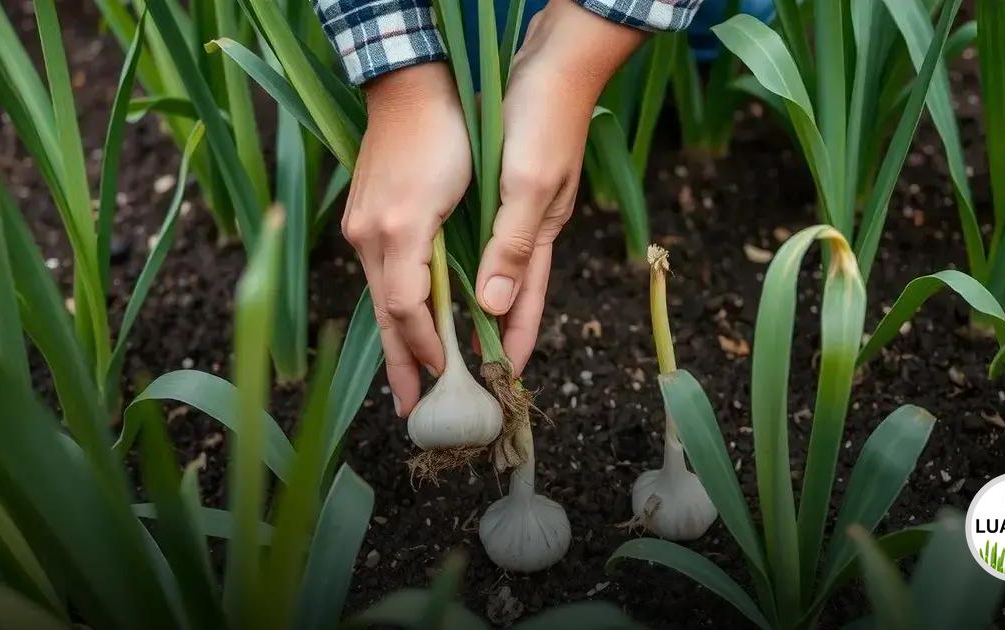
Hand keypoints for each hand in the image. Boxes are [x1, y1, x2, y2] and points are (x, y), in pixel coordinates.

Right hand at [342, 62, 470, 416]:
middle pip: (387, 317)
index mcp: (394, 236)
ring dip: (396, 340)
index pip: (409, 312)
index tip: (447, 376)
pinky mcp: (367, 218)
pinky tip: (404, 321)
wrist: (409, 83)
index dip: (428, 348)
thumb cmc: (442, 133)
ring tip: (408, 376)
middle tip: (410, 407)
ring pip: (383, 299)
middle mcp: (370, 238)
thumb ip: (467, 253)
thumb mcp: (455, 195)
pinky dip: (395, 306)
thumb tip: (481, 308)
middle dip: (400, 364)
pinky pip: (383, 275)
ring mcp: (364, 228)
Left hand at [476, 0, 645, 374]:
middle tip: (462, 376)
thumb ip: (512, 246)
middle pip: (507, 297)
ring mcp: (517, 207)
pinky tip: (448, 269)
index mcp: (538, 235)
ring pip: (492, 270)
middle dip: (489, 338)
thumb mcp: (528, 185)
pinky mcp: (504, 185)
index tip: (500, 388)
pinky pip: (482, 237)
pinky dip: (466, 261)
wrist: (556, 57)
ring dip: (474, 304)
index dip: (514, 347)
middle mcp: (528, 228)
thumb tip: (493, 307)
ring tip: (448, 338)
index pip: (526, 307)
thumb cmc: (544, 117)